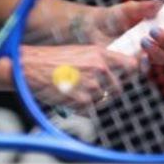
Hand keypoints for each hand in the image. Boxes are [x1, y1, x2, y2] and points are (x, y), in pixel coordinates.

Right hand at [19, 42, 137, 110]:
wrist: (31, 67)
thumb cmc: (54, 59)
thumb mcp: (81, 52)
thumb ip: (101, 60)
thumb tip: (121, 72)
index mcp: (100, 54)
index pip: (131, 65)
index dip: (131, 73)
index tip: (128, 77)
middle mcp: (99, 68)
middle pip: (118, 88)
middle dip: (108, 91)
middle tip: (90, 88)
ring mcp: (92, 86)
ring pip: (103, 101)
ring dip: (92, 100)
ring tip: (74, 90)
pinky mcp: (82, 102)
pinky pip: (90, 111)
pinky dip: (81, 109)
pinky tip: (68, 97)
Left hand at [70, 0, 163, 68]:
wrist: (90, 29)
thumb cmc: (111, 17)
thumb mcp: (126, 9)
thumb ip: (142, 7)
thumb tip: (159, 2)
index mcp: (162, 27)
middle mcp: (158, 43)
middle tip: (155, 31)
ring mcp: (148, 56)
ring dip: (157, 50)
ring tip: (143, 40)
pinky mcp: (135, 66)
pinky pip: (146, 69)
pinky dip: (145, 62)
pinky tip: (138, 55)